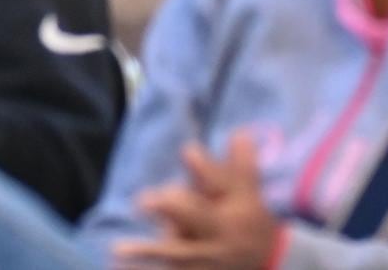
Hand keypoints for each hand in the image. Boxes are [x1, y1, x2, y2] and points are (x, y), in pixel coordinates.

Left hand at [118, 131, 279, 269]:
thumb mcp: (250, 194)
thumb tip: (241, 131)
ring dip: (148, 252)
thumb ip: (241, 165)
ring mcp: (206, 260)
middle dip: (173, 210)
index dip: (204, 168)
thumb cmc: (251, 222)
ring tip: (118, 249)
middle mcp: (219, 233)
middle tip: (145, 199)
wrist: (269, 265)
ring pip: (176, 254)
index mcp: (234, 207)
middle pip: (196, 219)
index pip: (221, 183)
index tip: (187, 151)